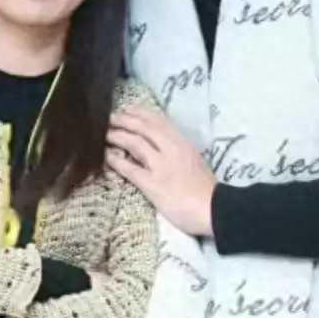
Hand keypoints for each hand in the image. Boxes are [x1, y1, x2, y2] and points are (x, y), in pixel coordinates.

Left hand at [105, 106, 214, 235]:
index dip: (140, 112)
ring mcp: (161, 165)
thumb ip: (179, 149)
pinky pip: (130, 169)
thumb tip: (162, 144)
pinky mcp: (152, 184)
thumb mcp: (194, 160)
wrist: (213, 208)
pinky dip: (116, 161)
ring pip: (134, 143)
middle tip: (110, 117)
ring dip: (117, 136)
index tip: (128, 109)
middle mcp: (171, 148)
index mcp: (182, 142)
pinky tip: (107, 157)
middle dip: (124, 120)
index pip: (158, 120)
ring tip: (105, 134)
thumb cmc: (205, 188)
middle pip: (143, 127)